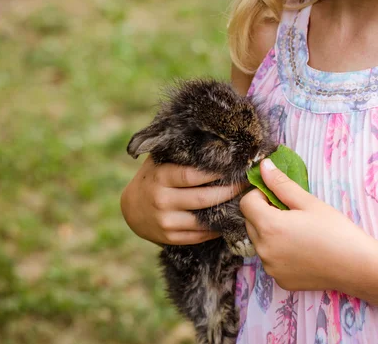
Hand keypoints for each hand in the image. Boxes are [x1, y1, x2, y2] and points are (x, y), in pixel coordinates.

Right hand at [120, 156, 243, 245]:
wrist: (131, 209)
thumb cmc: (153, 178)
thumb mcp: (159, 162)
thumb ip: (179, 153)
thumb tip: (211, 139)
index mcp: (160, 177)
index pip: (192, 175)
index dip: (216, 173)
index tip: (236, 167)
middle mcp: (162, 200)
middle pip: (203, 198)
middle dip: (229, 191)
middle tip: (246, 183)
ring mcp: (166, 221)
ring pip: (204, 220)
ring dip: (227, 212)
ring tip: (243, 201)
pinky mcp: (170, 238)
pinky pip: (200, 235)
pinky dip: (217, 227)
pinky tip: (229, 218)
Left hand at [240, 158, 375, 291]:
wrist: (358, 266)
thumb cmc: (336, 230)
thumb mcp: (308, 202)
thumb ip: (281, 183)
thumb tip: (263, 166)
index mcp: (269, 226)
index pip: (246, 203)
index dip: (260, 195)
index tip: (279, 197)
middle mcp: (264, 249)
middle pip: (250, 223)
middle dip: (264, 213)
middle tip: (291, 213)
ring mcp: (270, 267)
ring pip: (259, 242)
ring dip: (270, 233)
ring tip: (298, 232)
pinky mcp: (279, 280)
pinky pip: (270, 260)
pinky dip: (279, 252)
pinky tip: (302, 250)